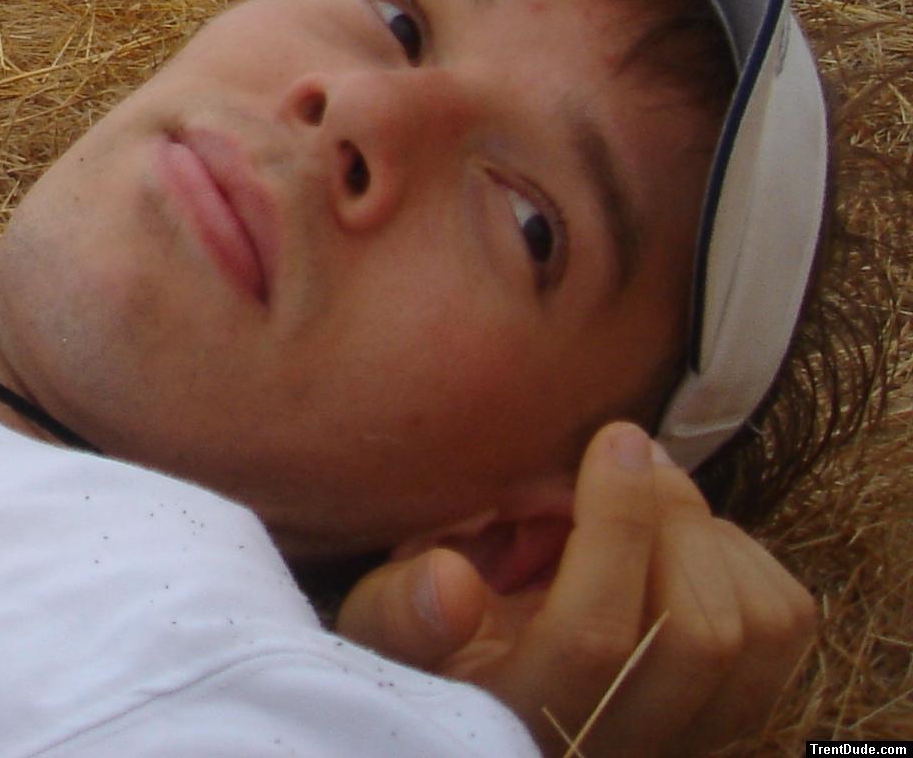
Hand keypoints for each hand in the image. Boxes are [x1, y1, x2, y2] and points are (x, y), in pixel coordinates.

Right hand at [336, 422, 816, 755]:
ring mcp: (689, 733)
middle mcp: (620, 741)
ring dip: (712, 536)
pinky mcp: (734, 710)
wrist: (488, 685)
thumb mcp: (382, 625)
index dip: (617, 528)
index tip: (612, 439)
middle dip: (673, 516)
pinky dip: (747, 558)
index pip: (595, 634)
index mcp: (523, 717)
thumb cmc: (428, 638)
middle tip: (630, 450)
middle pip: (696, 633)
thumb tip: (450, 580)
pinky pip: (784, 627)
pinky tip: (684, 539)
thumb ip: (402, 610)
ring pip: (754, 632)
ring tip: (651, 493)